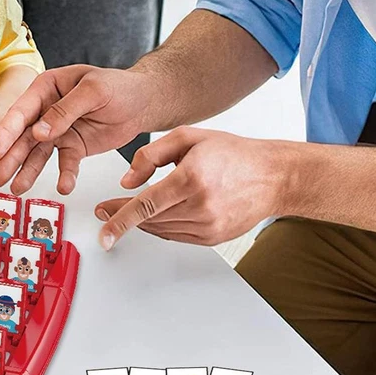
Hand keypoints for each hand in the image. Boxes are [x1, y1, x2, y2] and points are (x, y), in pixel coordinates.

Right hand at [0, 65, 153, 194]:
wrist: (143, 101)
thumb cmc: (117, 86)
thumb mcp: (93, 91)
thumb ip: (66, 110)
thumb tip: (39, 132)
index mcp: (46, 88)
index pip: (21, 111)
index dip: (6, 132)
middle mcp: (46, 111)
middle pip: (23, 135)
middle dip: (9, 157)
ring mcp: (58, 131)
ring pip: (38, 153)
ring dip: (27, 171)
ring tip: (16, 189)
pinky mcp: (72, 146)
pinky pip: (65, 163)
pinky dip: (64, 175)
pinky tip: (62, 187)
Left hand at [93, 127, 282, 249]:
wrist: (272, 176)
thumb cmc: (232, 153)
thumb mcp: (187, 137)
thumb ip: (151, 154)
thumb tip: (127, 180)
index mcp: (192, 178)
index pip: (146, 204)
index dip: (120, 217)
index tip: (102, 226)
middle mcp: (201, 206)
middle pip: (150, 219)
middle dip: (123, 216)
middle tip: (105, 210)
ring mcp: (209, 225)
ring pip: (160, 229)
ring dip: (141, 222)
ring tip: (128, 209)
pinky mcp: (213, 237)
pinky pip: (175, 236)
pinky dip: (160, 227)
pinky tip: (154, 216)